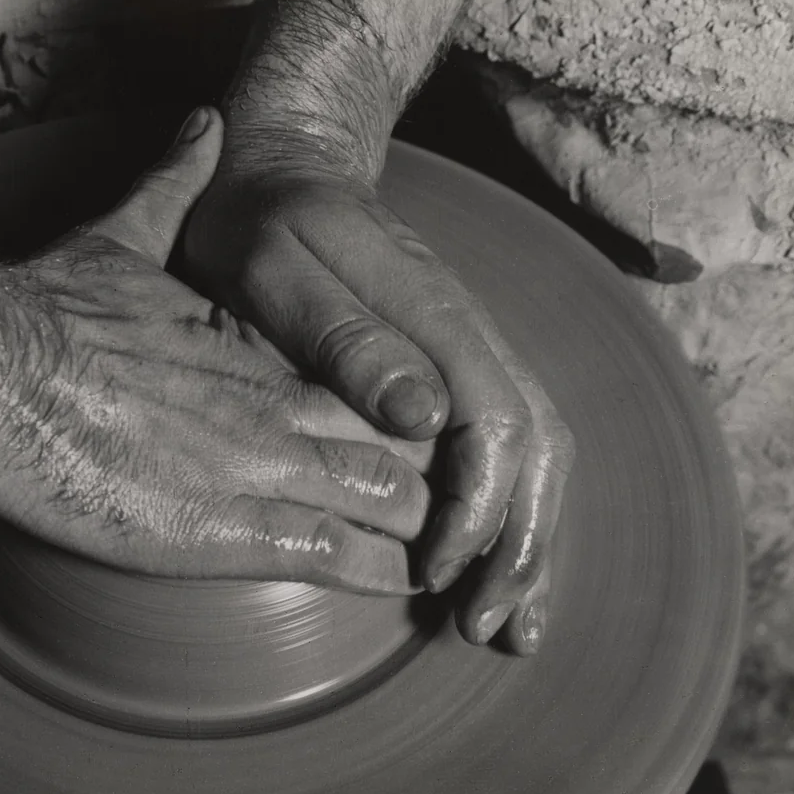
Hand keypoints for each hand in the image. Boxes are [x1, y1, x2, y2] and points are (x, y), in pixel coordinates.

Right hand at [0, 109, 433, 593]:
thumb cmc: (50, 309)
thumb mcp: (122, 232)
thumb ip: (174, 182)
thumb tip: (203, 124)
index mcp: (265, 345)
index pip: (383, 378)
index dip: (411, 414)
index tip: (418, 436)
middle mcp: (283, 404)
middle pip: (410, 443)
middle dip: (436, 481)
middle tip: (445, 510)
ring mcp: (265, 469)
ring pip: (398, 505)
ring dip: (421, 536)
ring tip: (431, 558)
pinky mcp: (230, 532)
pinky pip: (345, 562)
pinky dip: (384, 577)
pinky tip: (398, 587)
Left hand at [184, 152, 574, 653]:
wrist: (280, 166)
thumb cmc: (257, 220)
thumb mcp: (274, 266)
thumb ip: (343, 335)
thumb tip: (423, 415)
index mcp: (432, 313)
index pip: (494, 423)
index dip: (477, 509)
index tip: (437, 572)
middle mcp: (466, 332)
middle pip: (536, 447)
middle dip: (520, 544)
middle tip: (489, 627)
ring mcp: (464, 346)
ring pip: (534, 450)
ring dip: (528, 537)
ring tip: (510, 620)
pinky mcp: (448, 362)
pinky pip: (503, 440)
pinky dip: (509, 507)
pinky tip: (493, 559)